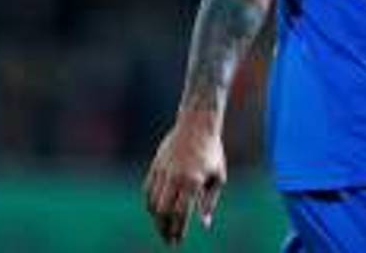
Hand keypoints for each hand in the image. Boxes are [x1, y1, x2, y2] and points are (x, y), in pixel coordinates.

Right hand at [143, 112, 226, 245]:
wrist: (197, 124)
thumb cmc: (212, 152)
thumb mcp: (218, 176)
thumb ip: (209, 201)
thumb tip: (204, 223)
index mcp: (193, 181)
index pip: (180, 214)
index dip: (177, 230)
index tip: (177, 242)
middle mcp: (176, 176)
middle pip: (163, 211)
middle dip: (164, 229)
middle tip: (168, 240)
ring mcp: (164, 170)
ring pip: (153, 202)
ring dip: (156, 219)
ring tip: (163, 228)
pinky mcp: (156, 165)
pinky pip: (148, 189)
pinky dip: (150, 203)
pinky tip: (156, 211)